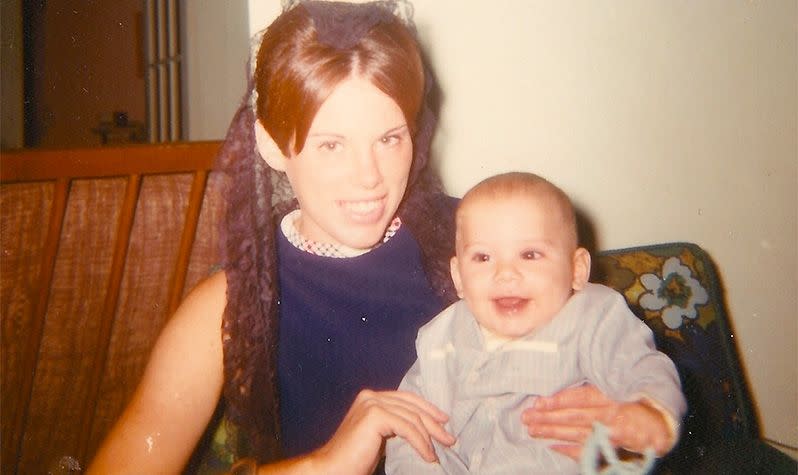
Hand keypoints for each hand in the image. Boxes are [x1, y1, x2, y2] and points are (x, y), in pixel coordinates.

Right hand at [311, 389, 455, 474]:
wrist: (334, 469)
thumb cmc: (354, 459)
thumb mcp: (380, 438)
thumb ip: (394, 427)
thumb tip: (421, 429)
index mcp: (371, 398)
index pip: (406, 398)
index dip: (427, 409)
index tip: (443, 422)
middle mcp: (371, 396)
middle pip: (412, 406)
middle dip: (433, 422)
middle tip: (449, 438)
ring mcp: (372, 403)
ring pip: (412, 417)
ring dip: (430, 436)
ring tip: (440, 450)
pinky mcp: (375, 415)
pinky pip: (407, 428)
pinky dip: (421, 443)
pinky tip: (428, 455)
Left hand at [521, 385, 670, 459]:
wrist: (662, 425)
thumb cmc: (636, 400)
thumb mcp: (619, 386)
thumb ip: (596, 384)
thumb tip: (568, 376)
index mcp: (610, 396)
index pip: (580, 398)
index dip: (559, 400)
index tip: (538, 402)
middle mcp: (610, 415)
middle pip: (573, 416)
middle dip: (548, 417)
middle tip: (526, 417)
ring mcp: (611, 434)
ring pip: (576, 433)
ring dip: (552, 432)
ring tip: (532, 429)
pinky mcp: (612, 449)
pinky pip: (587, 450)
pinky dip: (568, 450)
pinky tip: (552, 447)